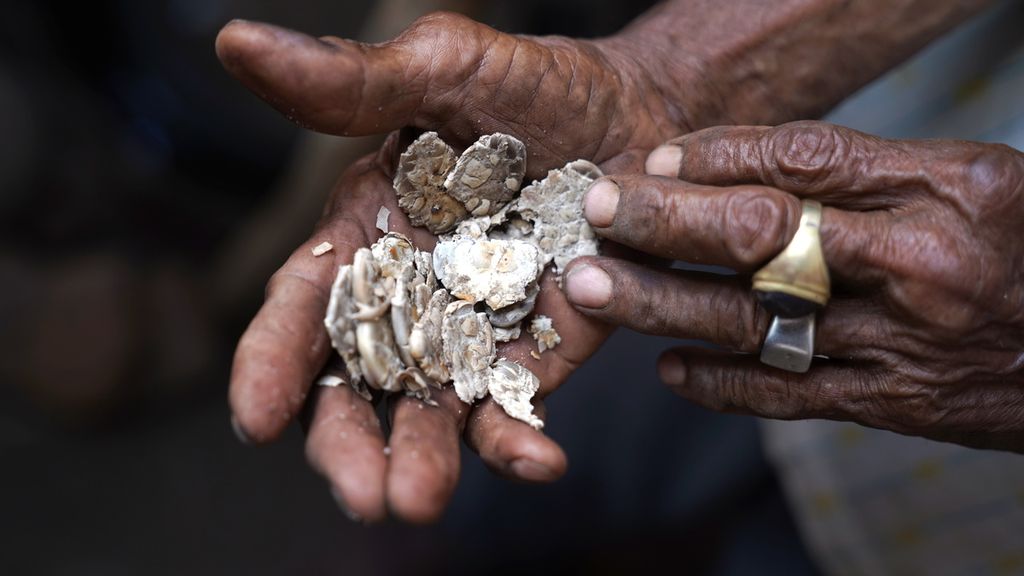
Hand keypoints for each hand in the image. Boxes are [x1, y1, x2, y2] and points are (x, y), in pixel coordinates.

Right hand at [217, 13, 674, 522]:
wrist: (641, 117)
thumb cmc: (538, 87)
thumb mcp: (447, 68)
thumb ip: (353, 81)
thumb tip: (238, 43)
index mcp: (366, 231)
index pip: (304, 303)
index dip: (273, 360)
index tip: (257, 415)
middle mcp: (408, 295)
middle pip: (356, 383)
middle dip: (346, 441)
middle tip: (361, 492)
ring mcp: (472, 333)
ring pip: (428, 413)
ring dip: (423, 460)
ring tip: (419, 500)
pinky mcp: (536, 354)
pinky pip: (515, 407)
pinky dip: (519, 439)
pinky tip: (539, 458)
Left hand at [563, 120, 1023, 451]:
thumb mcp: (974, 181)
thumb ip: (870, 175)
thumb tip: (742, 170)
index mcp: (947, 189)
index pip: (805, 161)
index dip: (718, 158)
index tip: (655, 157)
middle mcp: (921, 265)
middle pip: (764, 236)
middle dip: (669, 222)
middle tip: (598, 211)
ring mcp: (904, 343)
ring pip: (757, 321)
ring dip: (665, 305)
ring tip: (594, 288)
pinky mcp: (896, 405)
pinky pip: (790, 396)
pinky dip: (723, 384)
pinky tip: (669, 368)